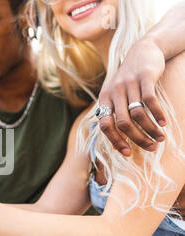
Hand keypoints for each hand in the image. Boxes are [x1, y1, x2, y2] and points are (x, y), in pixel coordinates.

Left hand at [99, 38, 166, 155]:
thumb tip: (118, 141)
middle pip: (122, 123)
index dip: (115, 140)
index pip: (105, 125)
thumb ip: (115, 114)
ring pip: (137, 114)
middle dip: (136, 139)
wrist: (143, 50)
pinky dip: (157, 114)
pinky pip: (150, 101)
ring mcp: (128, 84)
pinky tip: (164, 123)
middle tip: (150, 147)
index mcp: (105, 99)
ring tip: (160, 137)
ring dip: (149, 129)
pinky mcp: (144, 77)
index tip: (128, 152)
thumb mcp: (117, 95)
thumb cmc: (129, 79)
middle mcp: (114, 92)